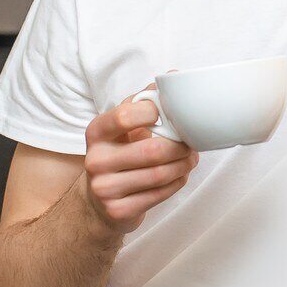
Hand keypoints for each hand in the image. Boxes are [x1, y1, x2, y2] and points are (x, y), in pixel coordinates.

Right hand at [79, 82, 199, 236]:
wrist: (98, 201)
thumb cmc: (118, 154)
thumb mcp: (123, 126)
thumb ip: (145, 101)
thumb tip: (174, 76)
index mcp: (96, 132)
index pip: (125, 116)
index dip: (154, 113)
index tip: (168, 115)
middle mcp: (95, 160)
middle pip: (152, 150)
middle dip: (180, 146)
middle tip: (191, 143)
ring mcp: (105, 188)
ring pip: (159, 174)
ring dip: (183, 165)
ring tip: (189, 158)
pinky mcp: (118, 210)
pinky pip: (160, 194)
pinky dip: (176, 182)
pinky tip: (178, 175)